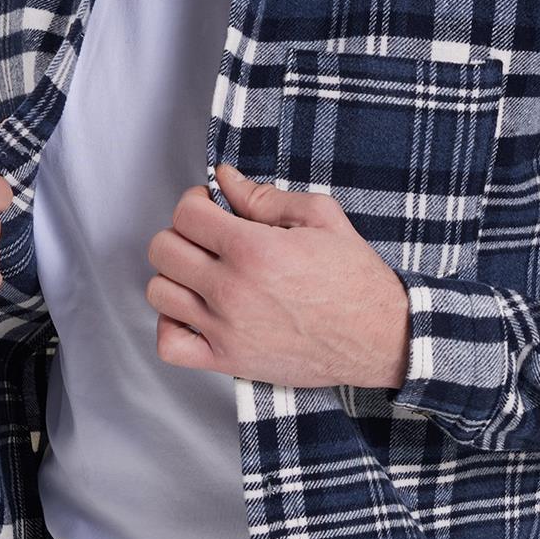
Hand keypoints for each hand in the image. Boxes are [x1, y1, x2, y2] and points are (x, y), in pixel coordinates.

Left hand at [144, 163, 411, 390]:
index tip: (211, 207)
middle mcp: (233, 290)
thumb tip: (224, 177)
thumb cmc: (354, 278)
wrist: (379, 336)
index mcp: (254, 249)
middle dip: (182, 233)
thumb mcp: (321, 217)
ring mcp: (226, 329)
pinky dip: (171, 325)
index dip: (195, 202)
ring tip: (202, 272)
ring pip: (159, 292)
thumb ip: (265, 196)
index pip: (185, 214)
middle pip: (163, 249)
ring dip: (175, 275)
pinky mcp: (228, 361)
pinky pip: (170, 344)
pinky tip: (193, 310)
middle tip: (207, 237)